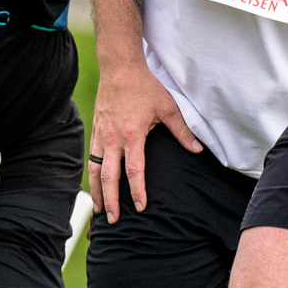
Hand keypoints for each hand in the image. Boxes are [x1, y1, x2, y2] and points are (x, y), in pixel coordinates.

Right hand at [90, 63, 197, 223]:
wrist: (120, 68)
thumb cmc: (145, 87)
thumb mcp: (168, 108)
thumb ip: (182, 131)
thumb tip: (197, 150)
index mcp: (132, 135)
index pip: (134, 171)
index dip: (137, 191)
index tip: (141, 207)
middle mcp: (113, 139)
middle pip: (109, 177)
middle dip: (110, 201)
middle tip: (113, 220)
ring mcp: (101, 135)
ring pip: (95, 170)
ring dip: (96, 192)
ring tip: (98, 210)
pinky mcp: (95, 130)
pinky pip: (90, 157)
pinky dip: (91, 174)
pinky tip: (94, 185)